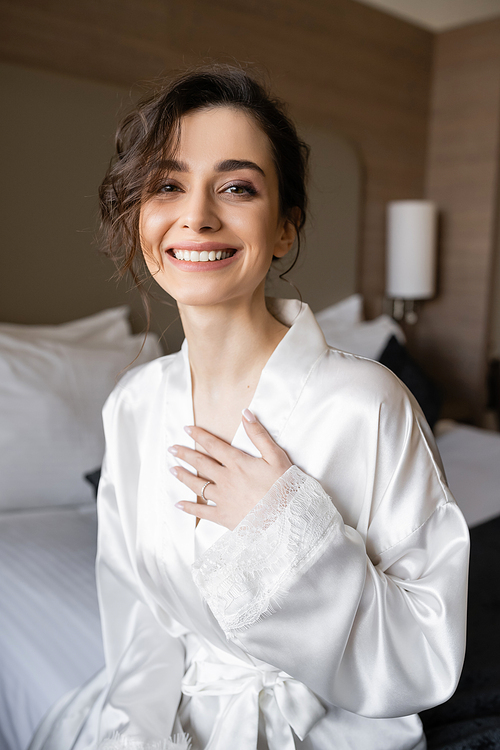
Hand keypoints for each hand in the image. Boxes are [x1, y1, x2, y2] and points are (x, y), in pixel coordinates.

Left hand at [168, 409, 291, 529]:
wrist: (287, 517)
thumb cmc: (284, 486)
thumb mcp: (275, 456)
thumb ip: (258, 434)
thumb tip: (245, 414)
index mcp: (237, 463)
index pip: (213, 445)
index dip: (199, 436)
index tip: (186, 429)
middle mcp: (226, 479)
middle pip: (200, 464)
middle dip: (184, 454)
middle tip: (172, 449)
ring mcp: (223, 498)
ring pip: (197, 485)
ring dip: (183, 476)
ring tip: (173, 470)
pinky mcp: (224, 517)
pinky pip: (202, 512)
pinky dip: (189, 508)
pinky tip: (179, 504)